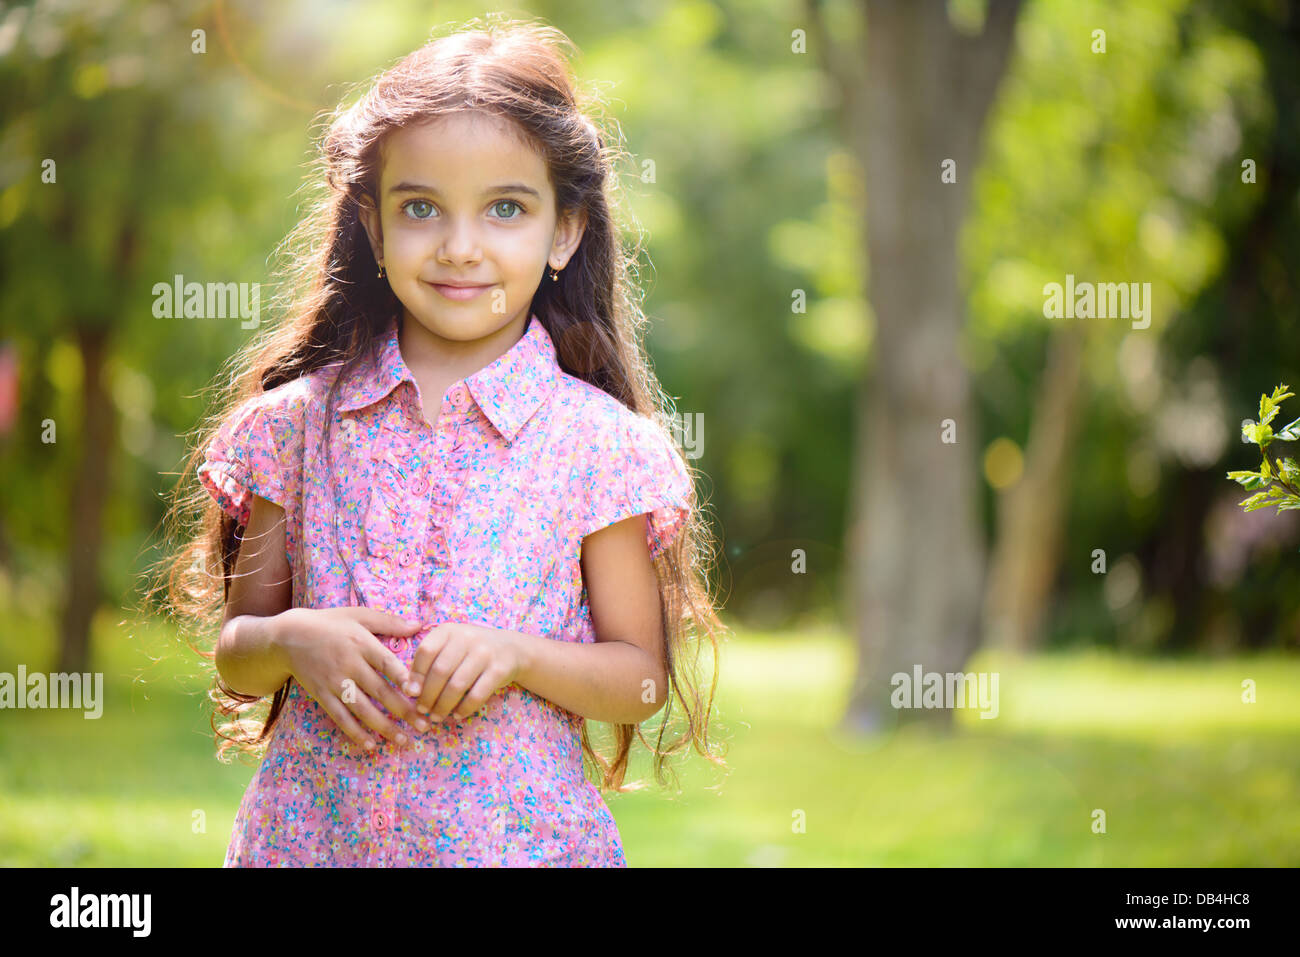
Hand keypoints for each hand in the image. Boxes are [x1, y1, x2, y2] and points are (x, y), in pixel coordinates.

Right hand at [273, 606, 427, 749]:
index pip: (387, 663)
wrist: (288, 636)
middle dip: (403, 710)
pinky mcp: (321, 695)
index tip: (421, 693)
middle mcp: (349, 664)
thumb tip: (420, 625)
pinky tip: (370, 745)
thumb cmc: (330, 623)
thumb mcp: (359, 615)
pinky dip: (355, 732)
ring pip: (362, 709)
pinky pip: (340, 717)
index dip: (404, 678)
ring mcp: (334, 682)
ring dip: (384, 727)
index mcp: (362, 643)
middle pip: (379, 691)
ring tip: (404, 740)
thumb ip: (389, 622)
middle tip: (424, 726)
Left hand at [404, 622, 522, 722]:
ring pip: (457, 685)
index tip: (411, 693)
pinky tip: (458, 714)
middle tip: (422, 710)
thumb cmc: (471, 650)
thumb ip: (429, 662)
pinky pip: (477, 694)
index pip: (426, 651)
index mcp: (449, 630)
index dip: (416, 675)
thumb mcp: (450, 646)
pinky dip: (464, 708)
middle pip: (440, 671)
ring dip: (443, 705)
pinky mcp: (500, 669)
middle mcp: (467, 637)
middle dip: (428, 695)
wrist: (512, 648)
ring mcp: (485, 653)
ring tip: (436, 716)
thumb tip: (409, 690)